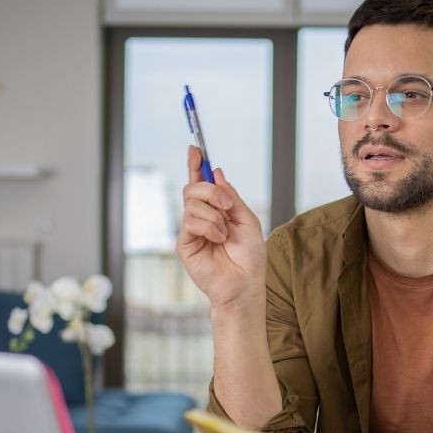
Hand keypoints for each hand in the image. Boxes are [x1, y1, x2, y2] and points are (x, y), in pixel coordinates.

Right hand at [175, 146, 265, 308]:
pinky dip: (209, 227)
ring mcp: (191, 230)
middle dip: (211, 191)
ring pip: (192, 203)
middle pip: (192, 188)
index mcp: (216, 210)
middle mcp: (201, 217)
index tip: (195, 148)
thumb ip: (231, 197)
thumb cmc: (249, 257)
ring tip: (224, 234)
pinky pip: (191, 222)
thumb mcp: (247, 220)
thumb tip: (217, 173)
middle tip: (227, 206)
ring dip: (214, 216)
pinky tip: (218, 240)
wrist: (244, 284)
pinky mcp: (184, 244)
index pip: (201, 183)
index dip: (197, 165)